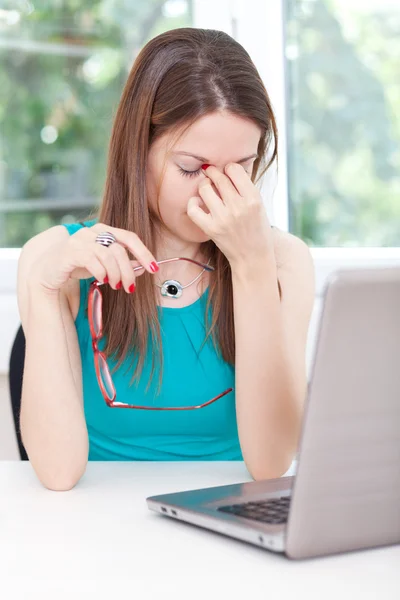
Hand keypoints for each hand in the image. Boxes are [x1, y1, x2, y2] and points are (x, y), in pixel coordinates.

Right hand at [28, 224, 158, 293]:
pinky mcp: (71, 250)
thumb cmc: (79, 266)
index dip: (144, 253)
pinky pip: (93, 261)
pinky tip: (101, 280)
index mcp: (104, 230)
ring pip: (108, 255)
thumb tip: (142, 269)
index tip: (154, 269)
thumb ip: (121, 264)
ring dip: (116, 274)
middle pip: (120, 249)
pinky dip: (101, 273)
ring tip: (115, 285)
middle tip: (130, 287)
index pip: (129, 237)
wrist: (50, 271)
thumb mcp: (104, 264)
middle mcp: (92, 231)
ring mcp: (80, 239)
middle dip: (129, 271)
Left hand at [186, 163, 273, 266]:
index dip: (229, 168)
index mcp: (253, 199)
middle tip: (212, 174)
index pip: (234, 169)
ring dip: (204, 185)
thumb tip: (226, 169)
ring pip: (205, 188)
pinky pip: (193, 208)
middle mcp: (238, 207)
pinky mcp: (211, 229)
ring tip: (207, 188)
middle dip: (214, 172)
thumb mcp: (260, 206)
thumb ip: (245, 188)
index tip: (228, 173)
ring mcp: (223, 218)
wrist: (253, 258)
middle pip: (219, 177)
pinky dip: (193, 202)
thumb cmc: (257, 230)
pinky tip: (199, 202)